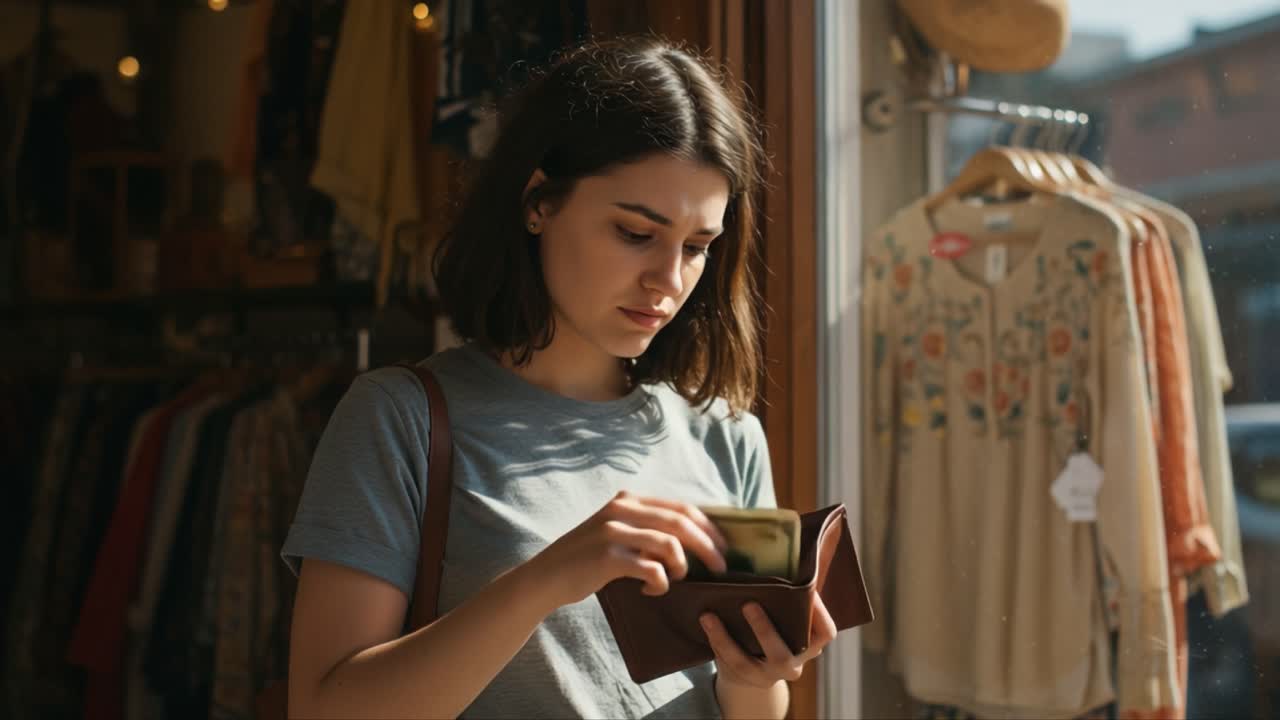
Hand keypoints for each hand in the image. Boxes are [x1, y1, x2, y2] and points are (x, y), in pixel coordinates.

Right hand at [527, 490, 728, 607]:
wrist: (546, 577)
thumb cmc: (587, 559)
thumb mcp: (617, 532)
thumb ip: (647, 529)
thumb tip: (695, 541)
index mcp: (629, 499)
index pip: (682, 507)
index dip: (709, 528)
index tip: (723, 548)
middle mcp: (622, 508)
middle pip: (681, 523)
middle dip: (708, 547)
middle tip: (720, 569)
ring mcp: (614, 531)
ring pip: (670, 545)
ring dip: (682, 567)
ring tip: (676, 579)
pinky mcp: (608, 557)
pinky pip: (652, 569)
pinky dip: (660, 583)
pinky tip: (651, 590)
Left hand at [700, 593, 837, 687]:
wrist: (750, 671)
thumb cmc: (776, 628)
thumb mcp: (789, 614)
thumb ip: (798, 587)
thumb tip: (819, 538)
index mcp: (809, 645)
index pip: (825, 633)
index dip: (817, 612)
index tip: (802, 589)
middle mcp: (791, 664)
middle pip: (784, 655)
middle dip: (765, 631)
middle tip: (748, 605)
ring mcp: (765, 675)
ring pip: (746, 662)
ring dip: (726, 639)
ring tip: (709, 615)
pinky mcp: (741, 677)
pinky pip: (726, 663)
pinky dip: (714, 642)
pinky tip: (704, 622)